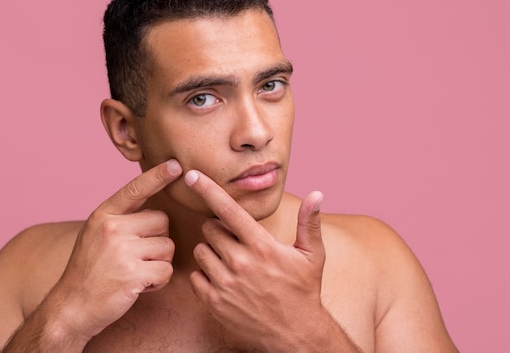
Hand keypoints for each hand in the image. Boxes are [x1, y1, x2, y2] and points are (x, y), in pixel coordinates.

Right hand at [49, 159, 181, 340]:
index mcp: (103, 215)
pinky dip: (158, 281)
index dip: (157, 176)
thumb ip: (120, 219)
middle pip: (162, 221)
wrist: (71, 308)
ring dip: (158, 262)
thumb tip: (154, 208)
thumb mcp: (96, 235)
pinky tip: (139, 286)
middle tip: (137, 257)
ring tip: (135, 272)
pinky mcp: (133, 274)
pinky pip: (166, 270)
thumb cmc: (89, 271)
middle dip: (157, 239)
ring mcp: (122, 250)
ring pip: (167, 246)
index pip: (135, 189)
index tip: (175, 165)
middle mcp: (112, 228)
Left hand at [185, 169, 326, 351]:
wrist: (297, 334)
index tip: (192, 175)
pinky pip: (196, 276)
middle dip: (218, 229)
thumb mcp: (312, 255)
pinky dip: (205, 274)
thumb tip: (317, 194)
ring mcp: (226, 283)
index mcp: (261, 246)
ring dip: (211, 251)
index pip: (228, 209)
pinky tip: (223, 278)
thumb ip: (309, 222)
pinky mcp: (215, 302)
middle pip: (209, 228)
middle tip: (235, 241)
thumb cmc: (304, 290)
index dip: (208, 189)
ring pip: (201, 251)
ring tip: (231, 261)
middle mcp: (240, 262)